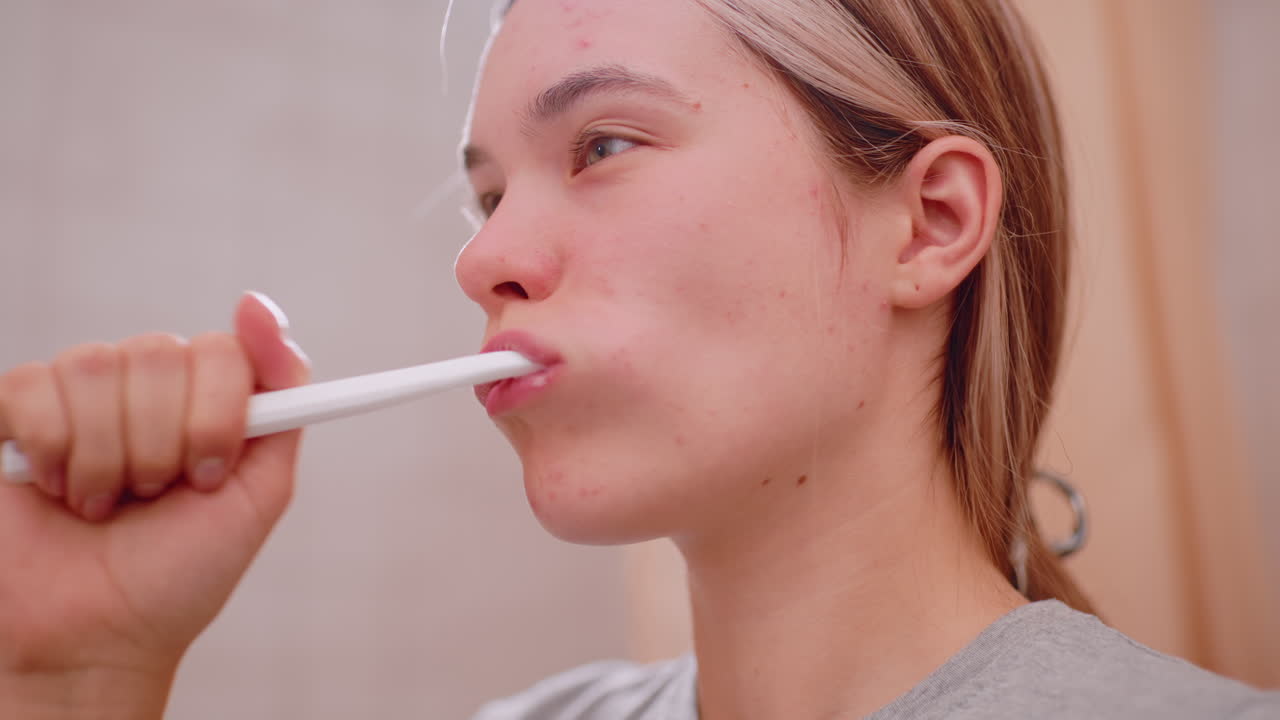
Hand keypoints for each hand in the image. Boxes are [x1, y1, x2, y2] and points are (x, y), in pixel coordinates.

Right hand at [0, 292, 309, 712]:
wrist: (96, 637)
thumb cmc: (179, 572)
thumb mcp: (259, 492)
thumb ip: (283, 399)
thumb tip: (260, 307)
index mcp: (207, 397)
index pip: (223, 350)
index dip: (216, 415)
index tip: (208, 472)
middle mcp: (147, 385)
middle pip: (160, 353)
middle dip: (162, 443)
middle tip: (154, 495)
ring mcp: (80, 395)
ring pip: (97, 365)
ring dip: (107, 455)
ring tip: (106, 502)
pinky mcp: (16, 413)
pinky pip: (32, 386)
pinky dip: (52, 450)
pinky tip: (57, 488)